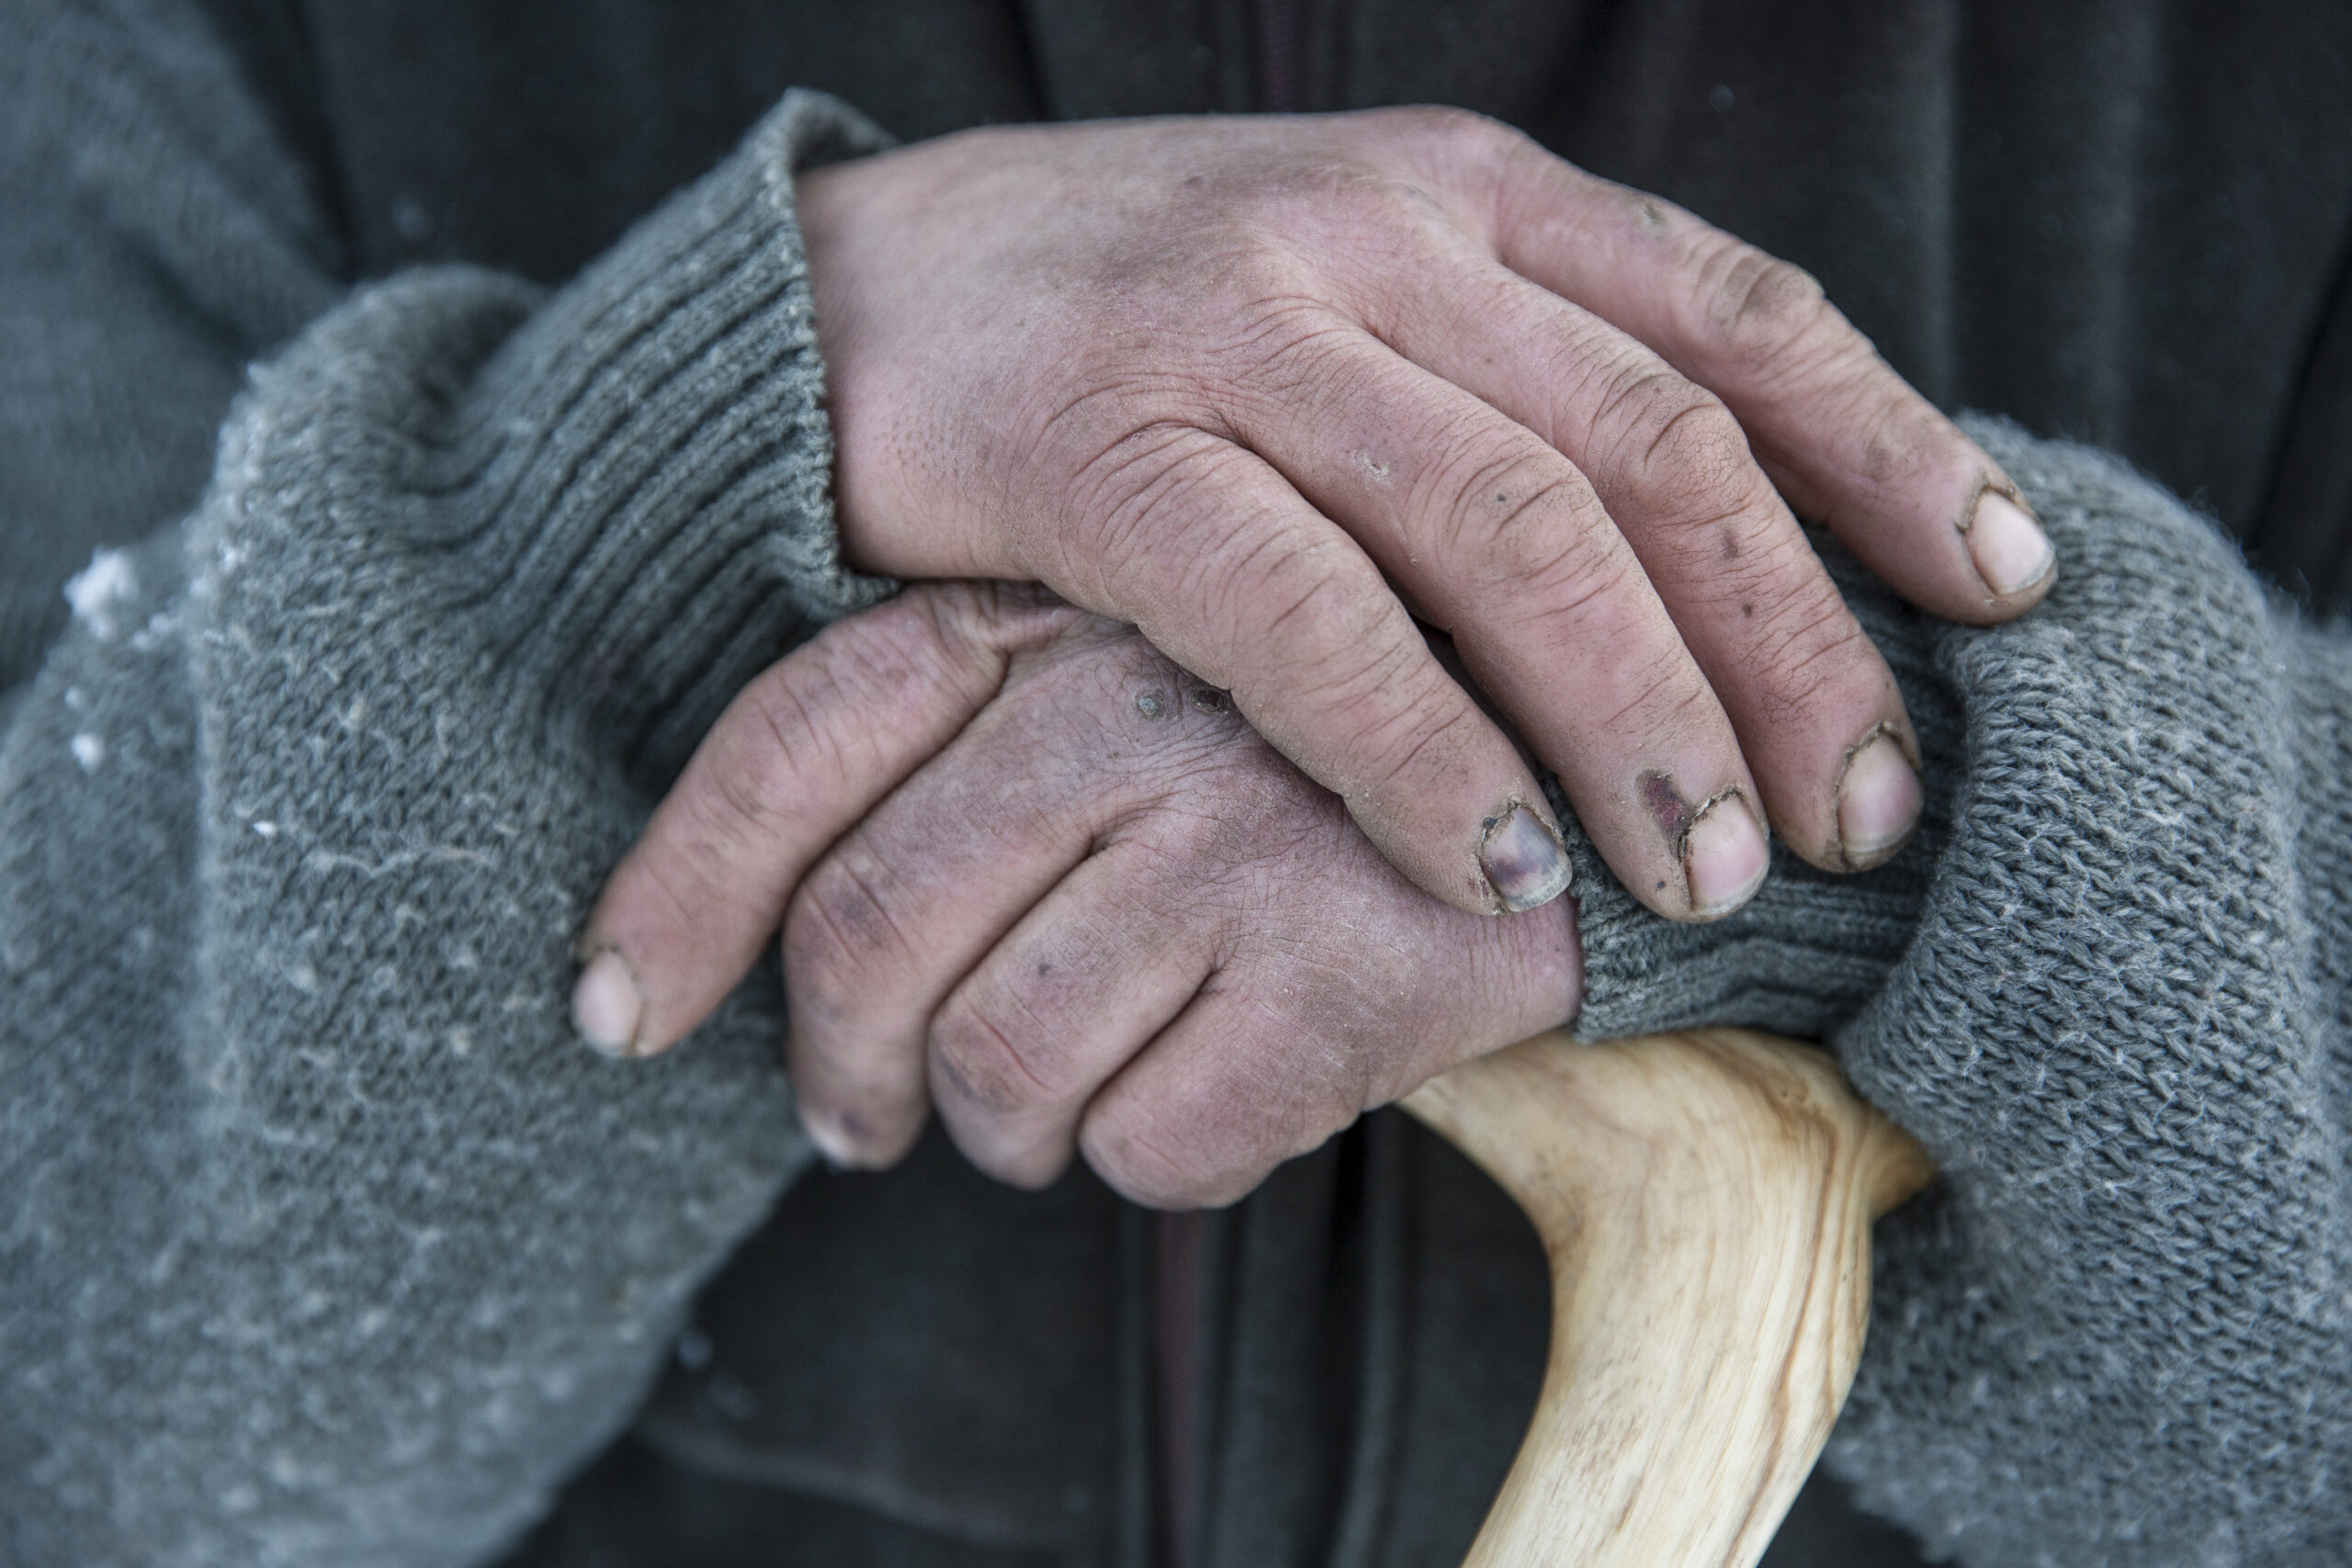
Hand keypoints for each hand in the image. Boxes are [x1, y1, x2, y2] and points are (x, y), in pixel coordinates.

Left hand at [573, 584, 1579, 1204]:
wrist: (1630, 765)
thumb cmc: (1340, 745)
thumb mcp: (1141, 685)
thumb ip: (964, 758)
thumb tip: (720, 968)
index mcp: (1063, 601)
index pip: (798, 736)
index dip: (679, 892)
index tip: (616, 1013)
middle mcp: (1140, 691)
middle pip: (871, 939)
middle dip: (854, 1069)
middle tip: (880, 1114)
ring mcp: (1249, 821)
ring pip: (1000, 1070)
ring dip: (1021, 1124)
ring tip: (1093, 1086)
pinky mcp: (1358, 958)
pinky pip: (1156, 1150)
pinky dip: (1170, 1156)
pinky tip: (1242, 1082)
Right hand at [798, 108, 2053, 923]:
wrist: (839, 304)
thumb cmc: (1119, 336)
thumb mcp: (1341, 303)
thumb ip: (1505, 377)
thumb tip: (1706, 557)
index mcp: (1456, 193)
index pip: (1733, 312)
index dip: (1894, 453)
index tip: (2007, 590)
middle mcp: (1370, 232)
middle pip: (1652, 445)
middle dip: (1786, 646)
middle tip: (1859, 816)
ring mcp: (1234, 324)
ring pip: (1507, 525)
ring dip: (1632, 718)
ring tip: (1699, 877)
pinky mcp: (1099, 442)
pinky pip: (1304, 614)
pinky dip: (1412, 748)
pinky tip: (1480, 858)